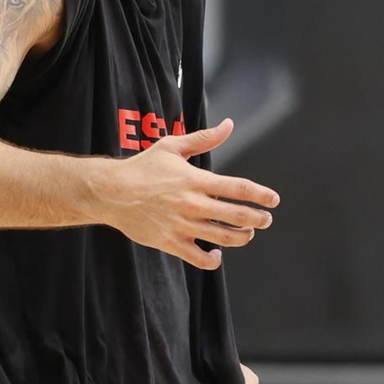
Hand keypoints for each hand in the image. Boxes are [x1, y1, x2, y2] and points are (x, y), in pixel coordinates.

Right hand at [91, 119, 279, 268]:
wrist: (111, 192)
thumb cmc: (142, 167)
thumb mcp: (172, 147)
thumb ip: (204, 138)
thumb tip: (228, 125)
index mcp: (196, 180)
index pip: (239, 188)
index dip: (262, 195)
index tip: (273, 200)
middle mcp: (193, 204)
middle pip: (238, 216)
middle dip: (258, 219)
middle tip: (265, 220)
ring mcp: (182, 225)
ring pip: (223, 238)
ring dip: (241, 238)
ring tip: (246, 234)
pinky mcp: (171, 243)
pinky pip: (199, 258)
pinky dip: (213, 259)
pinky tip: (217, 253)